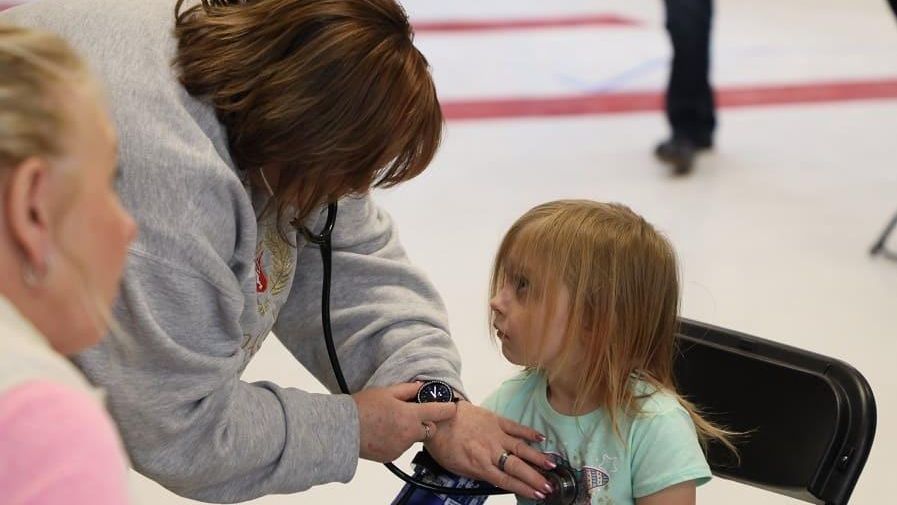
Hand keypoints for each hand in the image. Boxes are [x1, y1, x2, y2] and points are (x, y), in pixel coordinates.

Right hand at [353, 382, 456, 462]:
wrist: (344, 430)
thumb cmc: (363, 408)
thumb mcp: (387, 392)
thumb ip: (408, 390)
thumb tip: (421, 387)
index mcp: (410, 415)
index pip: (439, 412)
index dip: (448, 408)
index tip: (452, 407)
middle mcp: (409, 434)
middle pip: (428, 429)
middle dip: (424, 422)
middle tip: (409, 413)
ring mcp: (401, 447)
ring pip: (412, 438)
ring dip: (408, 431)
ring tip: (388, 423)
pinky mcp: (391, 456)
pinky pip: (400, 447)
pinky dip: (396, 441)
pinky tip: (383, 433)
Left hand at [424, 401, 556, 500]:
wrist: (436, 419)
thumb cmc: (443, 444)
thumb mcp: (457, 468)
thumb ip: (479, 474)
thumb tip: (496, 480)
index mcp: (480, 465)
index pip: (507, 481)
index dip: (524, 489)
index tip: (537, 494)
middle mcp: (491, 451)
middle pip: (518, 467)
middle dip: (536, 478)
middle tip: (550, 485)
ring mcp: (495, 434)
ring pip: (521, 448)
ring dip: (538, 457)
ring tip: (552, 465)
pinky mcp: (495, 419)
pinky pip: (515, 426)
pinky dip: (529, 432)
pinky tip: (541, 438)